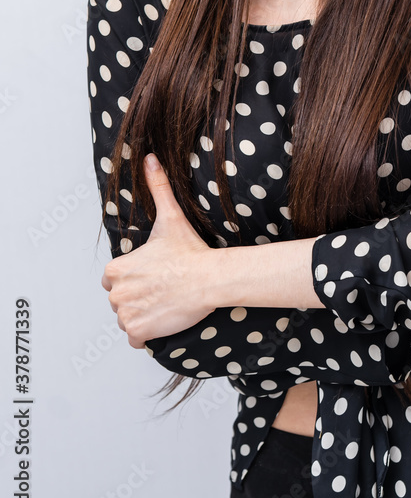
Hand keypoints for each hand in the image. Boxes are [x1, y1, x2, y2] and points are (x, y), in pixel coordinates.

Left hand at [101, 154, 214, 348]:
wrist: (209, 278)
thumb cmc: (190, 251)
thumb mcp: (170, 217)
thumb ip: (157, 187)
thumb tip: (150, 159)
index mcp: (116, 268)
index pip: (113, 278)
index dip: (133, 277)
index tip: (152, 274)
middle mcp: (116, 292)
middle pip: (121, 300)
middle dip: (138, 297)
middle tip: (162, 288)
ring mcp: (126, 314)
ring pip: (128, 318)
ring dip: (143, 315)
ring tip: (165, 302)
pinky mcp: (138, 331)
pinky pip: (135, 338)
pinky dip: (146, 334)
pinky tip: (163, 319)